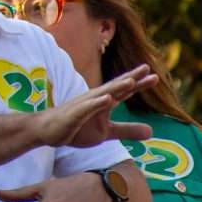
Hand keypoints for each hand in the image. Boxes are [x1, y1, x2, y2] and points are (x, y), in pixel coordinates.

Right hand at [36, 64, 156, 147]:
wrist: (46, 129)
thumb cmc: (76, 126)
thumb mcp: (106, 132)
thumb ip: (127, 130)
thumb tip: (152, 132)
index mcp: (103, 102)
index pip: (123, 90)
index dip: (138, 83)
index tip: (154, 76)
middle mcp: (94, 99)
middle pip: (115, 87)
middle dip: (131, 78)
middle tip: (148, 68)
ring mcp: (83, 106)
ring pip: (102, 95)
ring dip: (116, 88)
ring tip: (131, 81)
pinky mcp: (74, 115)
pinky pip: (87, 109)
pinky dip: (97, 103)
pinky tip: (107, 100)